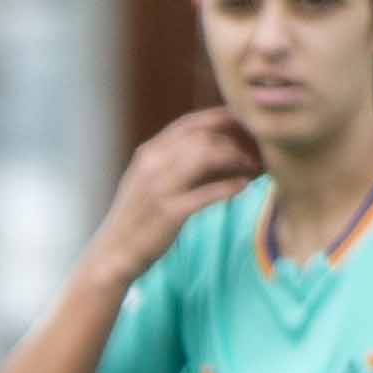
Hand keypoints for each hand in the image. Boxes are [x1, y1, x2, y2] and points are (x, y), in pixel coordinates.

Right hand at [97, 109, 259, 265]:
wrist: (114, 252)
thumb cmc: (139, 216)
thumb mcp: (151, 179)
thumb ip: (175, 160)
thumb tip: (217, 146)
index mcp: (149, 152)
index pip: (191, 123)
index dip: (223, 119)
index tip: (247, 126)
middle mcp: (153, 163)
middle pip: (203, 135)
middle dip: (236, 139)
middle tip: (258, 151)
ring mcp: (160, 187)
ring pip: (207, 155)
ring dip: (237, 158)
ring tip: (255, 168)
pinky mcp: (169, 212)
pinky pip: (207, 192)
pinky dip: (230, 186)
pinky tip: (245, 186)